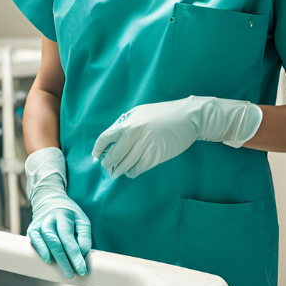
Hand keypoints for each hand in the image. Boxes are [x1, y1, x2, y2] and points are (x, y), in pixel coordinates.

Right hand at [25, 147, 91, 278]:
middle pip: (57, 241)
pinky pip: (34, 241)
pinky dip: (41, 250)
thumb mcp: (82, 220)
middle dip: (65, 260)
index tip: (82, 270)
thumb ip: (84, 237)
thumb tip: (82, 254)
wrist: (50, 200)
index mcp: (65, 215)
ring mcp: (40, 223)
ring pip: (46, 241)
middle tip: (72, 275)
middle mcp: (51, 219)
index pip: (70, 238)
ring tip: (65, 271)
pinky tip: (48, 260)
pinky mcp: (32, 228)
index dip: (76, 255)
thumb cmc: (70, 214)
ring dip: (55, 258)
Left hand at [92, 96, 262, 179]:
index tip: (96, 156)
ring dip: (118, 171)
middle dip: (107, 164)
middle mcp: (134, 134)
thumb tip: (111, 138)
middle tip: (107, 168)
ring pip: (124, 165)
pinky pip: (138, 169)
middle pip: (113, 156)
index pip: (105, 138)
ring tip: (117, 172)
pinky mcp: (156, 156)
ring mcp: (145, 146)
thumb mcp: (140, 112)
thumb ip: (125, 124)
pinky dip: (132, 172)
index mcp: (128, 123)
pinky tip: (132, 170)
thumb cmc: (164, 114)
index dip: (98, 149)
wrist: (189, 117)